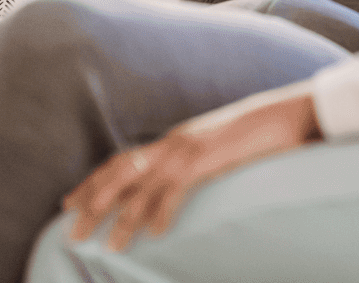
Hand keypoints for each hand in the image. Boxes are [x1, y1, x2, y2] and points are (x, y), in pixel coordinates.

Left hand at [63, 88, 320, 250]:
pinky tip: (154, 234)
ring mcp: (188, 149)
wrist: (288, 114)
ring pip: (142, 186)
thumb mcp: (216, 149)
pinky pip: (176, 190)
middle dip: (93, 201)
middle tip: (73, 229)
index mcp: (173, 140)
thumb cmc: (257, 134)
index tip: (70, 202)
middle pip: (120, 172)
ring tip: (108, 245)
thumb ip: (195, 163)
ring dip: (121, 217)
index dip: (93, 182)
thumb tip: (181, 184)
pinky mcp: (206, 159)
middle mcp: (173, 142)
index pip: (122, 160)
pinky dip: (161, 212)